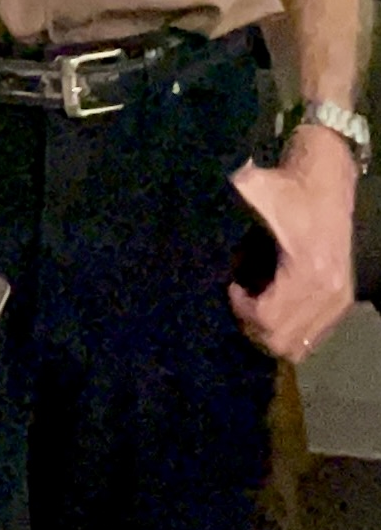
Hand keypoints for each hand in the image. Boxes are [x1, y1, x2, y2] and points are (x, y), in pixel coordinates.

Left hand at [229, 124, 359, 360]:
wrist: (324, 182)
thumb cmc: (284, 189)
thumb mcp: (252, 193)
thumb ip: (226, 211)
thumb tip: (188, 228)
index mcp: (308, 272)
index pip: (268, 319)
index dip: (241, 309)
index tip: (230, 286)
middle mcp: (328, 294)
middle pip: (282, 342)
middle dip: (252, 325)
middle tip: (237, 298)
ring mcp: (338, 301)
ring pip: (297, 346)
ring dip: (269, 330)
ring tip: (252, 301)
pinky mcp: (340, 302)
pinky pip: (311, 337)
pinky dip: (287, 328)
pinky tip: (270, 299)